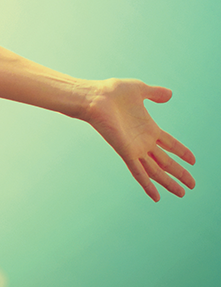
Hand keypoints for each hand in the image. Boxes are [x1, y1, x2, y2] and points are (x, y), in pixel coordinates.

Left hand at [82, 78, 196, 201]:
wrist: (94, 97)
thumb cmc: (111, 92)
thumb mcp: (140, 90)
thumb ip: (155, 93)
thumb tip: (169, 94)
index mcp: (148, 128)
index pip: (170, 144)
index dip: (181, 152)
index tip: (193, 161)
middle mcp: (142, 141)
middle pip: (165, 161)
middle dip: (179, 173)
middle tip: (192, 185)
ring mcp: (134, 148)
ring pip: (155, 171)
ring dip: (169, 183)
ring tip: (182, 193)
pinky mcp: (125, 152)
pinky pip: (138, 172)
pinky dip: (147, 184)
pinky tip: (156, 197)